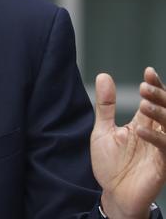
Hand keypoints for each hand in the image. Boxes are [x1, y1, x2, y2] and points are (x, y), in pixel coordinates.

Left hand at [91, 68, 165, 218]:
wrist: (113, 194)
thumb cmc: (111, 163)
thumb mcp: (104, 130)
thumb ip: (106, 105)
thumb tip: (105, 75)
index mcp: (144, 124)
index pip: (154, 101)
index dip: (155, 86)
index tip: (149, 71)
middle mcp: (155, 134)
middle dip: (159, 96)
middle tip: (146, 86)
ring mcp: (160, 150)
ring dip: (159, 114)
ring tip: (144, 104)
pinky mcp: (162, 166)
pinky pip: (164, 149)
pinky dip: (154, 138)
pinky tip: (139, 130)